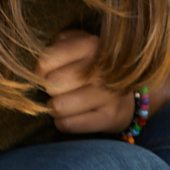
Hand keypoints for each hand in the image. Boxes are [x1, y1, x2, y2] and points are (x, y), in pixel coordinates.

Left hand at [38, 33, 169, 133]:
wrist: (129, 92)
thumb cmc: (93, 66)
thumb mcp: (79, 44)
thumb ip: (58, 44)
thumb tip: (41, 61)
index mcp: (92, 45)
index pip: (46, 61)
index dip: (41, 69)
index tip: (49, 71)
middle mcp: (104, 68)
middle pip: (52, 84)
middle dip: (49, 89)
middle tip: (60, 88)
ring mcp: (110, 94)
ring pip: (59, 106)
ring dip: (55, 106)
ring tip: (64, 101)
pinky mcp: (111, 117)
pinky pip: (70, 124)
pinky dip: (63, 122)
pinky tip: (71, 115)